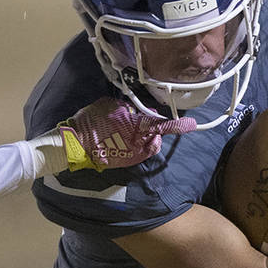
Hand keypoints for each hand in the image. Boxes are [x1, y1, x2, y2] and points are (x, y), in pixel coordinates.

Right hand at [58, 97, 196, 171]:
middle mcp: (140, 143)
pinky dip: (134, 145)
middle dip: (153, 130)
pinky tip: (119, 140)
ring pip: (148, 145)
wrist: (76, 144)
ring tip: (125, 132)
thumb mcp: (110, 106)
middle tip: (139, 122)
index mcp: (138, 126)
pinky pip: (137, 152)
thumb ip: (128, 108)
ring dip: (143, 138)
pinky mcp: (126, 162)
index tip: (191, 125)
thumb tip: (137, 111)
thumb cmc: (92, 122)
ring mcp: (133, 155)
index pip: (163, 125)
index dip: (178, 125)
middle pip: (156, 136)